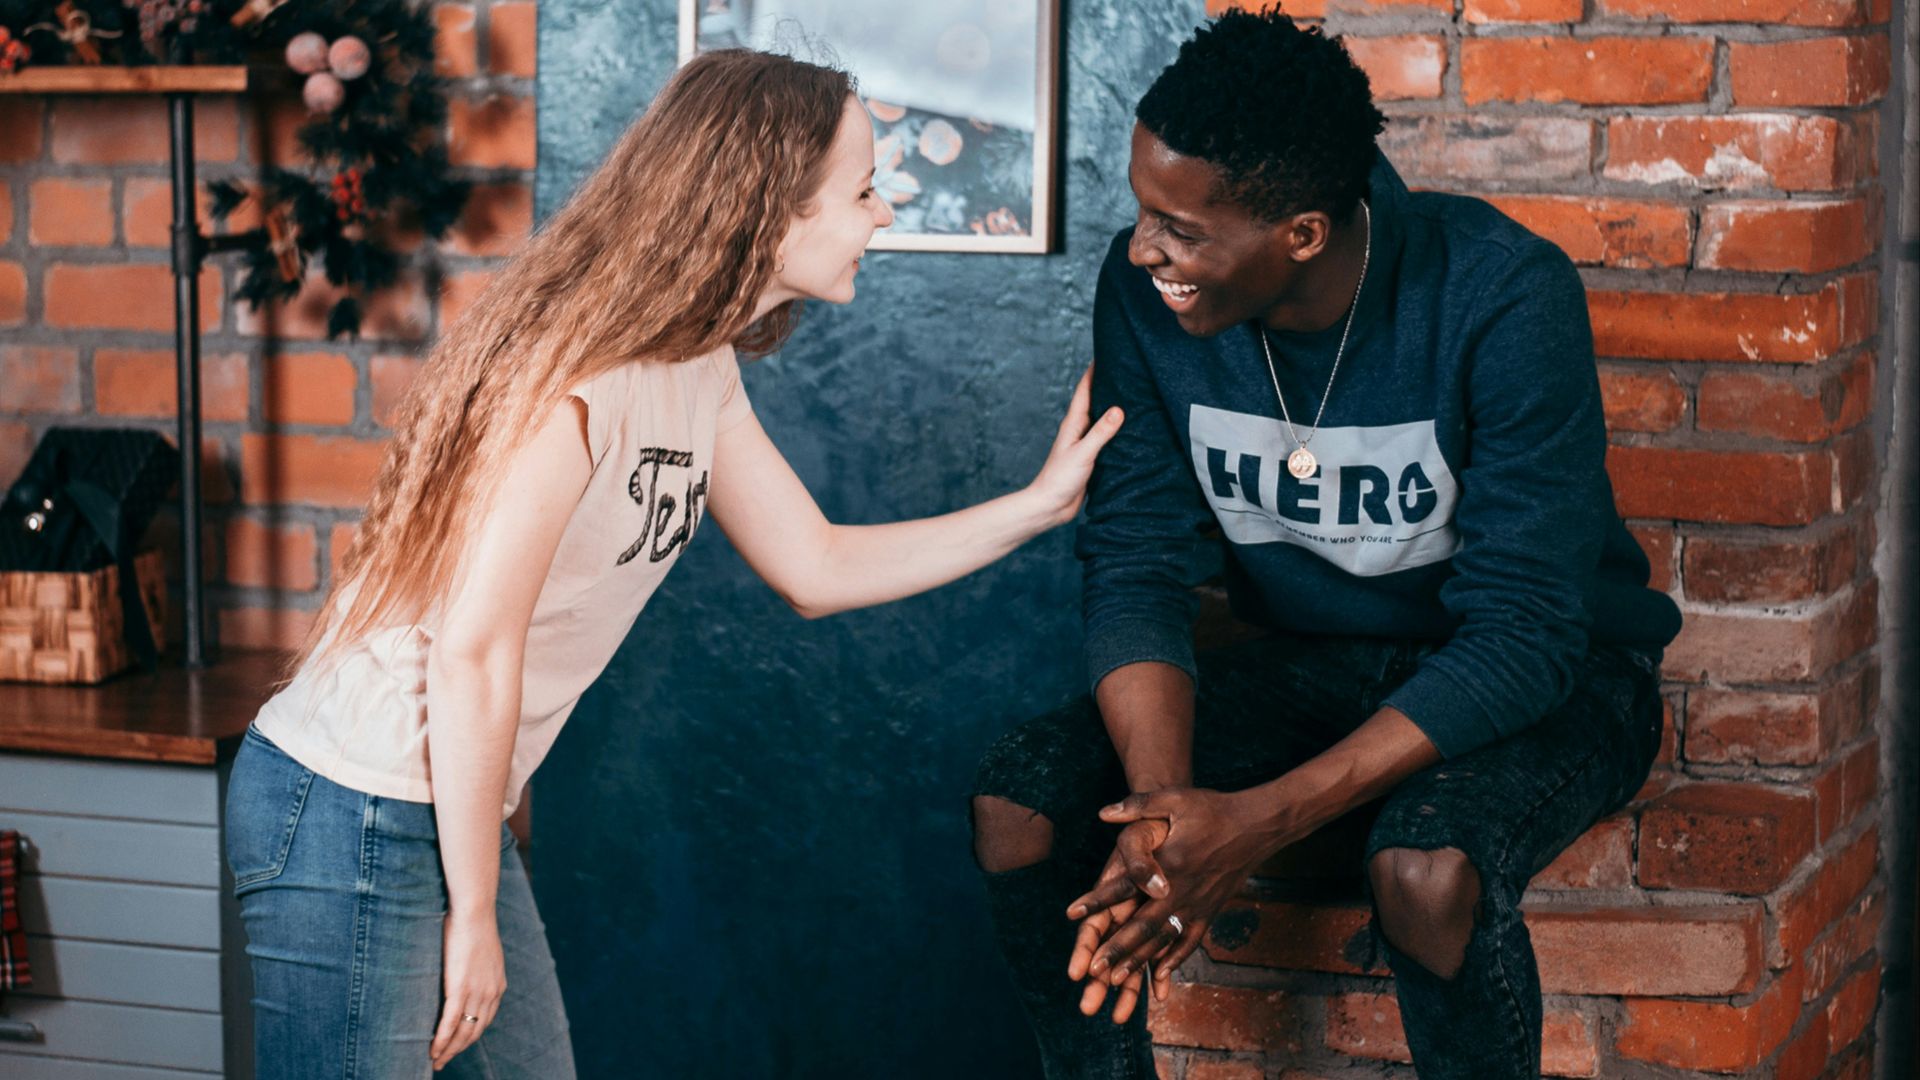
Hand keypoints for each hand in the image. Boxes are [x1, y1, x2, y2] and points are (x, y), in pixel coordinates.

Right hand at [431, 910, 506, 1069]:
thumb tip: (465, 973)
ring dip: (448, 1050)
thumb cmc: (473, 926)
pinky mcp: (460, 988)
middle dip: (458, 1049)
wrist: (474, 911)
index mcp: (497, 986)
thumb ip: (476, 969)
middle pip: (474, 1032)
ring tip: (435, 1060)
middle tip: (442, 1061)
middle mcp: (490, 993)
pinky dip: (441, 1039)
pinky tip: (433, 1050)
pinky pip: (450, 1022)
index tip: (458, 1046)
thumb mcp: (482, 952)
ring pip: (462, 1031)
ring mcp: (477, 992)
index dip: (470, 1037)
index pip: (484, 1021)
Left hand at [1028, 364, 1122, 526]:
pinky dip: (1117, 430)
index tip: (1105, 352)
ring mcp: (1085, 444)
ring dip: (1114, 407)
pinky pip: (1107, 438)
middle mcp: (1078, 430)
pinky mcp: (1092, 458)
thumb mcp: (1083, 453)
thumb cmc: (1060, 479)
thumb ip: (1101, 433)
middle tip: (1125, 369)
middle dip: (1107, 384)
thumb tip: (1119, 410)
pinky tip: (1130, 429)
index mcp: (1073, 424)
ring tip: (1132, 393)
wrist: (1051, 506)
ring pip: (1102, 419)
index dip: (1094, 371)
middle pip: (1095, 401)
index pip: (1085, 391)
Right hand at [1064, 820, 1169, 1021]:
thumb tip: (1151, 885)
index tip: (1077, 973)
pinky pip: (1162, 952)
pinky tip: (1161, 995)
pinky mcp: (1166, 917)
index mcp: (1113, 890)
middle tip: (1087, 1010)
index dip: (1084, 950)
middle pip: (1108, 951)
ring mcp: (1143, 914)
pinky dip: (1160, 972)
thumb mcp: (1142, 833)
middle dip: (1098, 981)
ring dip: (1127, 987)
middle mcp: (1125, 907)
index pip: (1093, 927)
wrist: (1177, 816)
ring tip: (1119, 1019)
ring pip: (1133, 958)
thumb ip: (1138, 859)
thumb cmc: (1155, 823)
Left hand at [1071, 788, 1277, 988]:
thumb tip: (1103, 813)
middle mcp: (1182, 891)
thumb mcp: (1175, 798)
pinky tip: (1161, 975)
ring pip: (1164, 939)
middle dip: (1117, 949)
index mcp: (1169, 864)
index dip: (1097, 901)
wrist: (1257, 825)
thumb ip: (1137, 805)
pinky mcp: (1211, 911)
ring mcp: (1198, 904)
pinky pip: (1190, 940)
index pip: (1126, 887)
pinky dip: (1175, 958)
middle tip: (1093, 969)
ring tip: (1117, 979)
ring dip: (1140, 960)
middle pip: (1144, 927)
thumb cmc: (1213, 809)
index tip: (1072, 915)